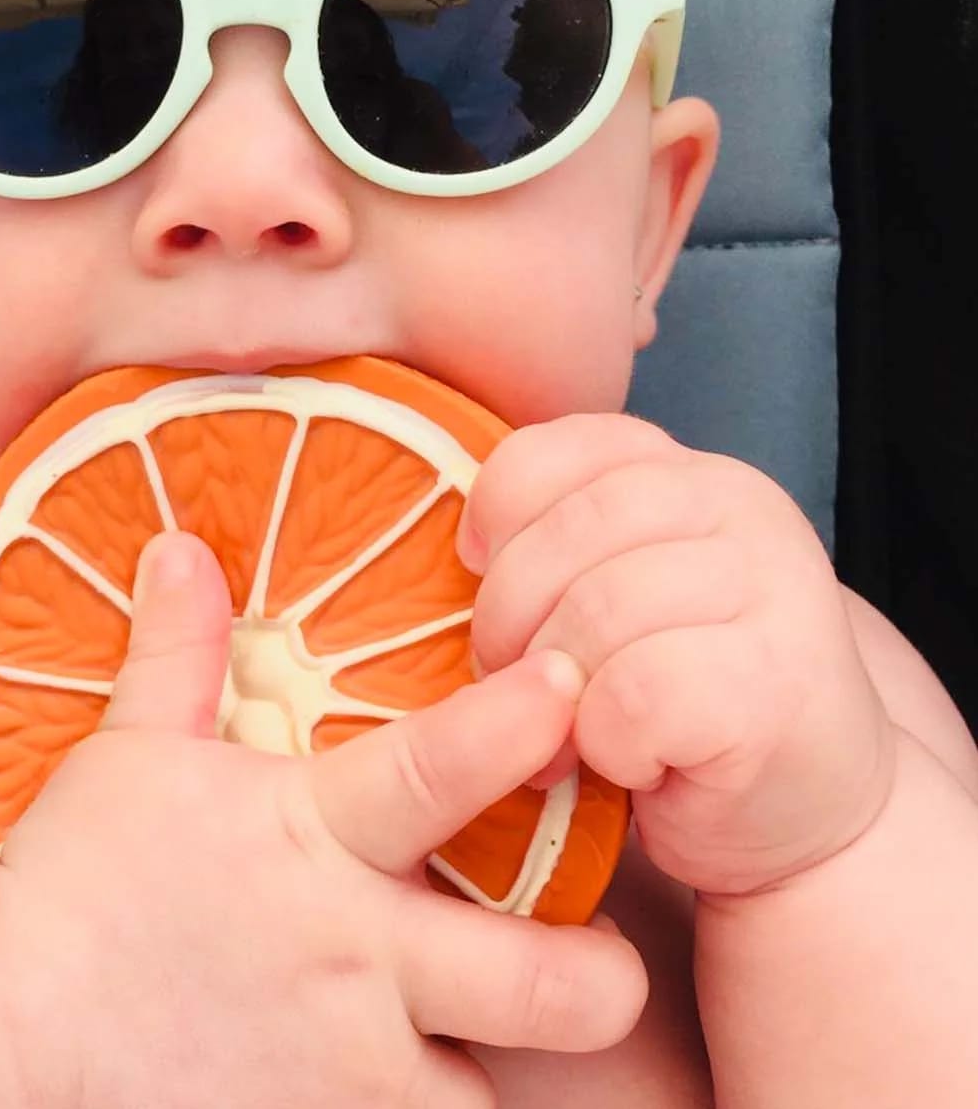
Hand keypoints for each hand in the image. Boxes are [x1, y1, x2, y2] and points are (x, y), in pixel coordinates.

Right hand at [0, 531, 645, 1108]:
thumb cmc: (71, 873)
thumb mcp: (130, 747)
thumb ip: (179, 646)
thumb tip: (180, 541)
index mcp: (312, 838)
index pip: (441, 770)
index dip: (520, 724)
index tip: (575, 683)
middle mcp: (353, 957)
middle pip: (547, 984)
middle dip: (603, 974)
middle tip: (601, 953)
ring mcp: (342, 1069)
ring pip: (497, 1095)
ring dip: (504, 1062)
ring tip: (490, 1033)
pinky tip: (396, 1080)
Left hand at [460, 413, 897, 897]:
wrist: (809, 815)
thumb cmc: (677, 705)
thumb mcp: (611, 595)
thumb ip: (554, 550)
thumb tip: (456, 554)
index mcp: (686, 473)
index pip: (547, 451)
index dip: (493, 518)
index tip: (481, 576)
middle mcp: (741, 508)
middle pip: (564, 533)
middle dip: (506, 621)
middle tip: (512, 688)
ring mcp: (774, 590)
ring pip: (596, 612)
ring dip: (552, 695)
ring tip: (563, 739)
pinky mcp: (778, 684)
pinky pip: (635, 695)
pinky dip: (608, 743)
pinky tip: (631, 763)